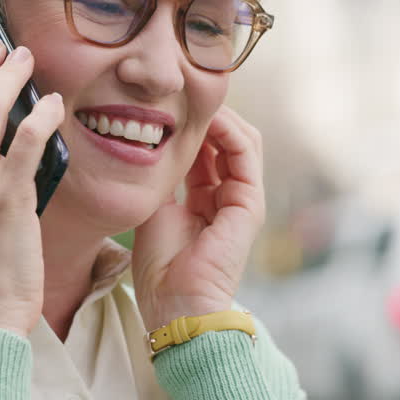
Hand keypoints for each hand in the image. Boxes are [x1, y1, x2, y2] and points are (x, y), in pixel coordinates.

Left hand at [131, 106, 265, 331]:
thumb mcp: (154, 208)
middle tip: (182, 96)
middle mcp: (228, 196)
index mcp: (206, 199)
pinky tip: (207, 118)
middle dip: (208, 116)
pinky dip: (229, 130)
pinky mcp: (250, 204)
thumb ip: (161, 177)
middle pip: (228, 140)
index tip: (167, 105)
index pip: (207, 149)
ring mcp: (243, 199)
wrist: (175, 304)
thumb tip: (149, 141)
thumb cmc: (160, 267)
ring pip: (242, 141)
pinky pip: (245, 154)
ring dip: (220, 117)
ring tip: (194, 100)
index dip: (191, 125)